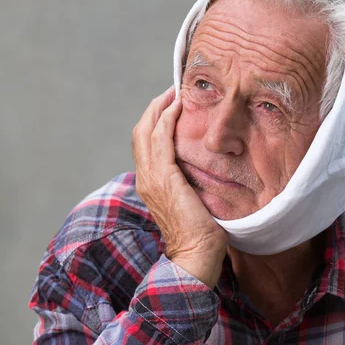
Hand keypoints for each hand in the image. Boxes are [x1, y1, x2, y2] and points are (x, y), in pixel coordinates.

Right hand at [132, 87, 227, 287]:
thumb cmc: (199, 232)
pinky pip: (161, 139)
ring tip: (175, 91)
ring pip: (147, 130)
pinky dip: (167, 119)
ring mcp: (151, 177)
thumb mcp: (191, 200)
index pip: (146, 143)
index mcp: (150, 183)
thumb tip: (203, 167)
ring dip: (160, 107)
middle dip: (155, 107)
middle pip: (141, 131)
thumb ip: (188, 182)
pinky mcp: (164, 178)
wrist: (196, 255)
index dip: (155, 120)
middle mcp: (145, 177)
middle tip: (172, 90)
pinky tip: (178, 106)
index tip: (172, 103)